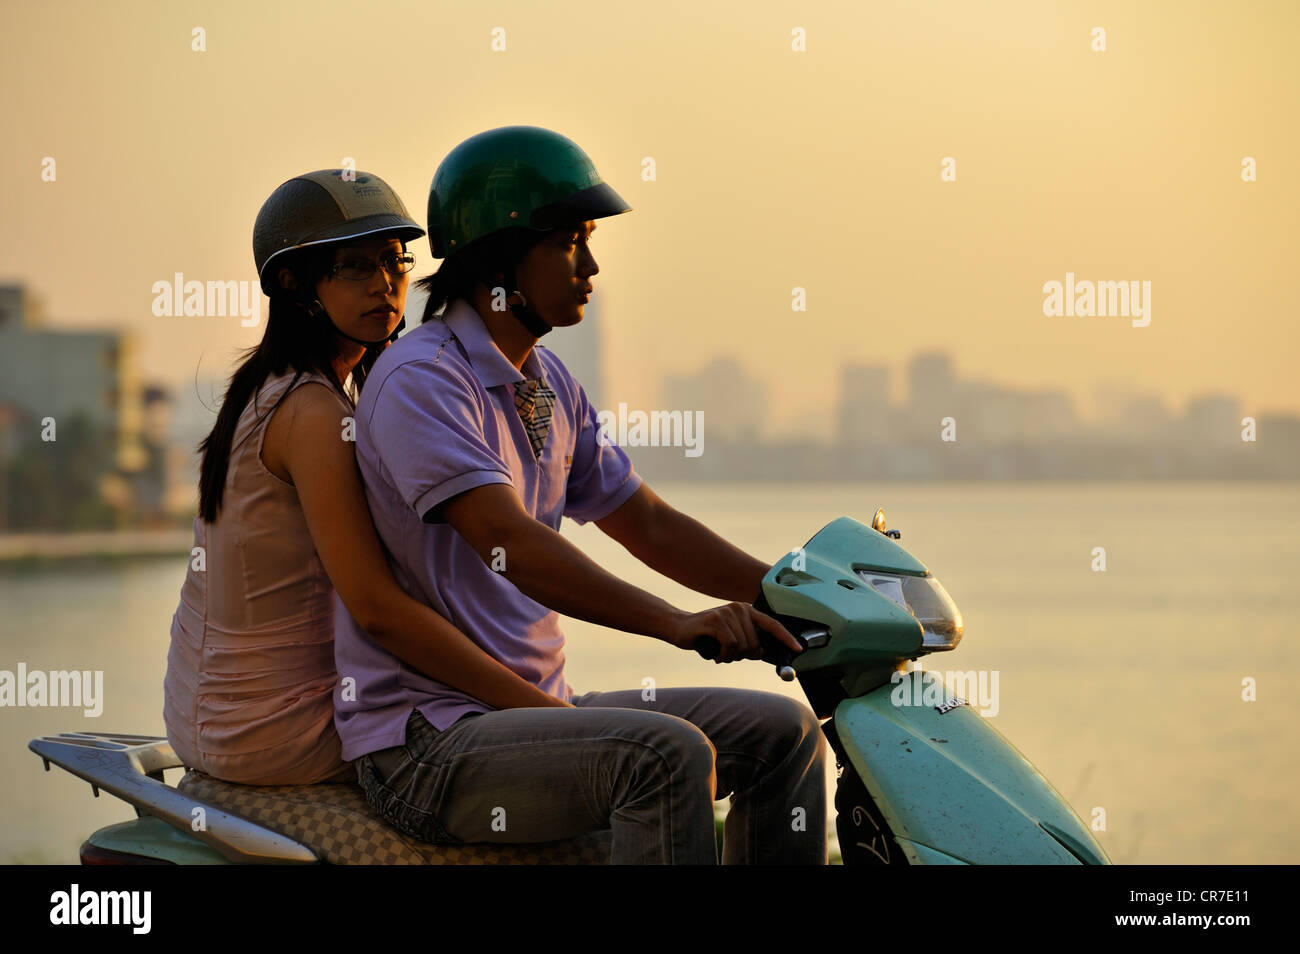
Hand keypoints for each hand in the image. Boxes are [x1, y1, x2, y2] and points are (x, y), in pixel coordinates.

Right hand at [664, 603, 802, 662]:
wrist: (679, 628)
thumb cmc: (707, 637)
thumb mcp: (731, 637)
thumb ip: (748, 642)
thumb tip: (764, 653)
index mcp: (747, 610)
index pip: (772, 624)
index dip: (786, 638)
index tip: (798, 650)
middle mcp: (740, 608)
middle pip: (756, 643)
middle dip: (745, 656)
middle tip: (730, 656)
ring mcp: (728, 613)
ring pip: (743, 647)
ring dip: (731, 657)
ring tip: (720, 653)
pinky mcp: (716, 620)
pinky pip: (730, 646)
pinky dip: (724, 656)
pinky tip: (715, 654)